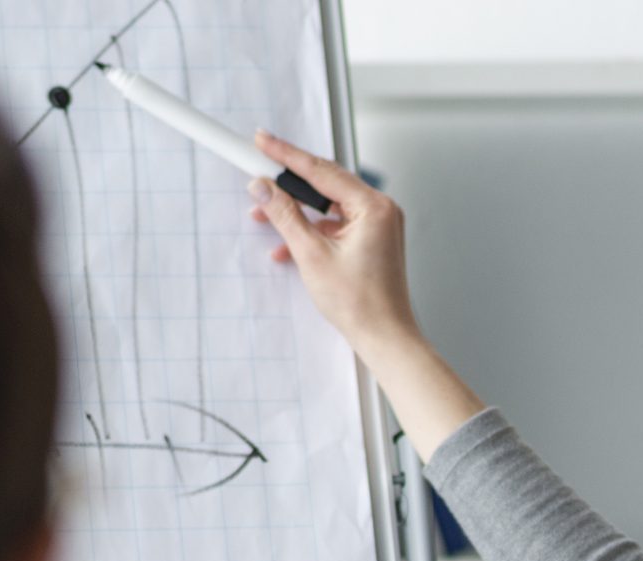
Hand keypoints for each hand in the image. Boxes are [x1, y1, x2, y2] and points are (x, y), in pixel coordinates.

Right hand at [247, 133, 420, 359]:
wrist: (384, 338)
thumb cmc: (361, 304)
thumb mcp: (312, 255)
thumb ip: (285, 216)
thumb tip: (264, 188)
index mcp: (373, 206)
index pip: (321, 170)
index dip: (286, 154)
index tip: (262, 141)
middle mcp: (380, 210)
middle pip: (325, 183)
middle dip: (287, 183)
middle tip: (258, 170)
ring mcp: (376, 225)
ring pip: (327, 205)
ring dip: (295, 211)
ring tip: (264, 213)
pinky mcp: (370, 240)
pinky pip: (334, 225)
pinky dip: (311, 231)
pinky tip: (285, 244)